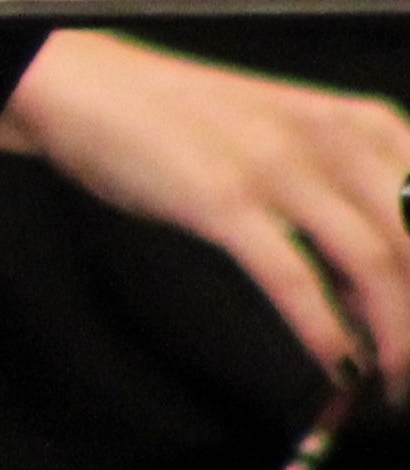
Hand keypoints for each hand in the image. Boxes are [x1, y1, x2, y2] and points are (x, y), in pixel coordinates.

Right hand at [0, 29, 409, 393]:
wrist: (89, 87)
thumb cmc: (187, 119)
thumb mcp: (289, 138)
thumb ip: (345, 195)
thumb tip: (383, 284)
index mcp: (365, 124)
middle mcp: (337, 139)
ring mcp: (279, 167)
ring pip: (374, 264)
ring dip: (394, 338)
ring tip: (389, 383)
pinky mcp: (223, 199)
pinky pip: (295, 278)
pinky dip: (326, 330)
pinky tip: (336, 364)